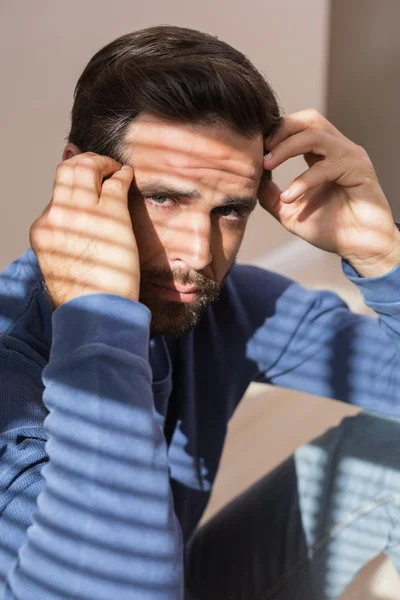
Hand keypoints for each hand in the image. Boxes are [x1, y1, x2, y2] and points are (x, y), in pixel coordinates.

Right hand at [30, 153, 138, 309]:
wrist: (97, 311)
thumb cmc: (86, 296)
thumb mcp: (63, 265)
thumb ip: (66, 242)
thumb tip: (76, 228)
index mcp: (43, 230)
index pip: (56, 196)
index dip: (73, 185)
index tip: (85, 180)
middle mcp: (56, 216)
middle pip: (65, 172)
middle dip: (83, 162)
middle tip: (100, 164)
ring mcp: (82, 212)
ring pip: (86, 168)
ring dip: (101, 162)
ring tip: (114, 167)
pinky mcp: (110, 213)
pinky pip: (115, 182)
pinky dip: (122, 174)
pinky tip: (128, 175)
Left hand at [260, 108, 399, 276]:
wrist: (359, 248)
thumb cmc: (331, 229)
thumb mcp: (289, 211)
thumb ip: (270, 194)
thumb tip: (251, 181)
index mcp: (323, 154)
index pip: (298, 127)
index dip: (275, 132)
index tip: (254, 148)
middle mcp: (338, 149)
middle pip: (308, 119)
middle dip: (281, 130)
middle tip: (261, 149)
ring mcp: (350, 156)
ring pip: (315, 134)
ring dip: (286, 148)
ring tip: (266, 165)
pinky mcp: (359, 170)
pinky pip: (326, 166)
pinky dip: (303, 180)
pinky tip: (289, 197)